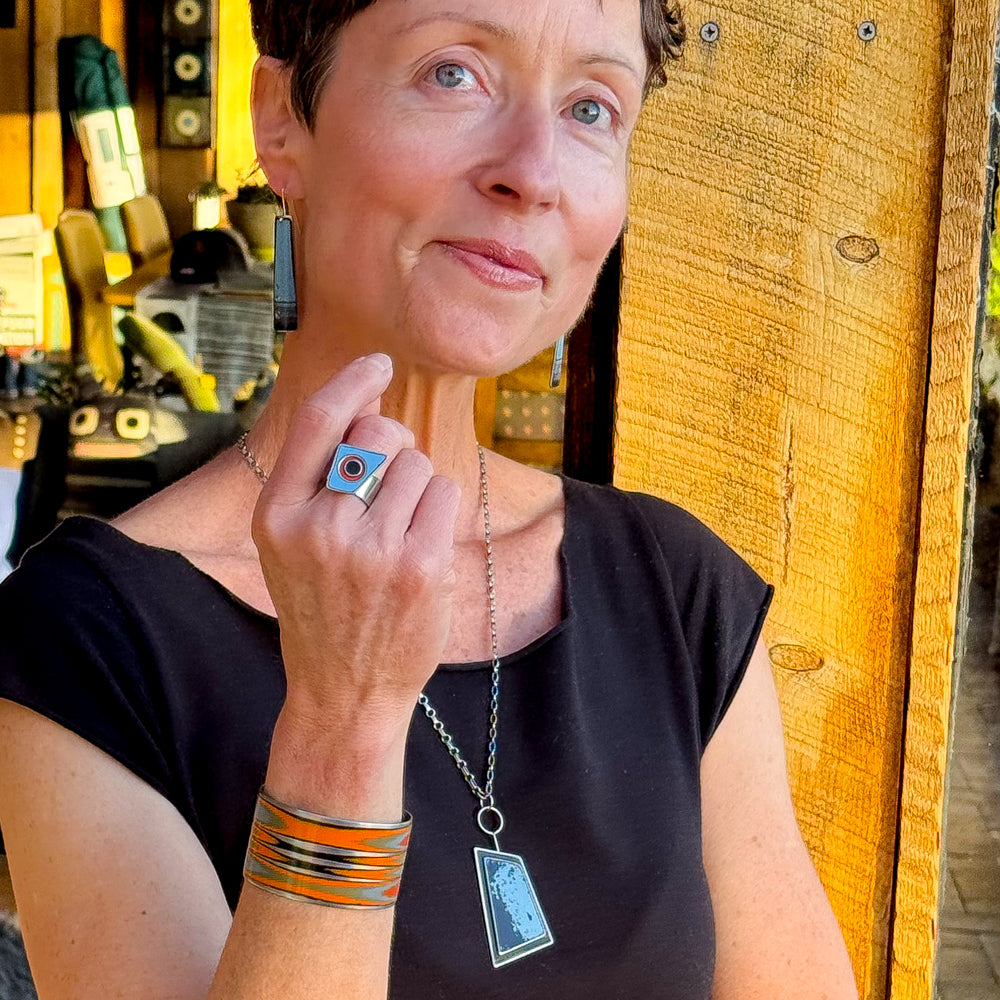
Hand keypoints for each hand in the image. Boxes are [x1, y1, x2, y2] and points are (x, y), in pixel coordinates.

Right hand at [250, 355, 460, 803]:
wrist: (344, 690)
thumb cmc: (322, 607)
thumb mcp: (288, 544)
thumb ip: (314, 478)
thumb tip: (367, 407)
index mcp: (277, 514)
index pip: (320, 420)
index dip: (354, 380)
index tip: (379, 363)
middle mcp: (320, 527)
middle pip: (380, 433)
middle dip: (395, 443)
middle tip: (390, 481)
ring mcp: (372, 550)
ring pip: (418, 464)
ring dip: (418, 485)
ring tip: (399, 530)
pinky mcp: (420, 569)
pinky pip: (446, 495)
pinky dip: (440, 509)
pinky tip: (422, 546)